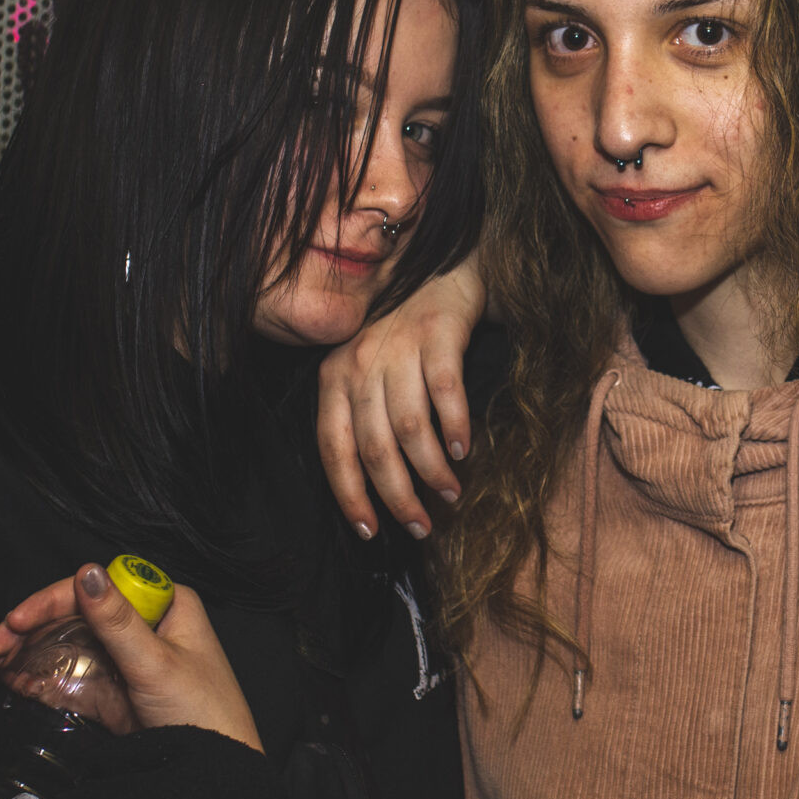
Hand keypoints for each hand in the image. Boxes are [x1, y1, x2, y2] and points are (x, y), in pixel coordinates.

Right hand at [0, 567, 262, 752]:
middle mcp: (146, 625)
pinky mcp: (117, 691)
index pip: (100, 586)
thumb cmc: (203, 712)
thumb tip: (87, 572)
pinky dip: (44, 678)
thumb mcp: (155, 664)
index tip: (17, 619)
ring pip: (70, 645)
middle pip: (78, 615)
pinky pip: (75, 676)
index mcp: (165, 605)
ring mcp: (128, 659)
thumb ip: (117, 622)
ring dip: (30, 652)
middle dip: (31, 628)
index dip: (53, 600)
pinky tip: (14, 681)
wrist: (217, 774)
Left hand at [317, 257, 484, 539]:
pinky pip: (444, 391)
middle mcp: (359, 361)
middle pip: (373, 447)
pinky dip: (454, 426)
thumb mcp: (367, 368)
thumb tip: (377, 488)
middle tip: (421, 526)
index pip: (333, 448)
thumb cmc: (403, 332)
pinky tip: (465, 450)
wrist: (441, 266)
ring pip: (409, 427)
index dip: (350, 496)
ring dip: (430, 470)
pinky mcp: (437, 332)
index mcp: (334, 376)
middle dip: (397, 495)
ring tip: (450, 494)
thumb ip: (364, 416)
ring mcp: (397, 346)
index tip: (370, 532)